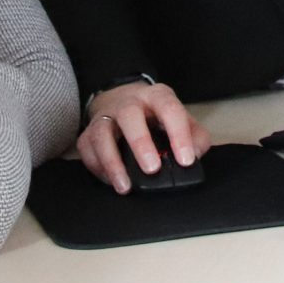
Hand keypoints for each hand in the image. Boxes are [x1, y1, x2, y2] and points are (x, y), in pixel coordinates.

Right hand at [76, 81, 207, 193]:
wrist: (121, 99)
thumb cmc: (155, 116)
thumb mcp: (181, 120)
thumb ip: (196, 137)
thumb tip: (196, 155)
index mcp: (156, 97)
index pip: (169, 108)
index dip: (178, 134)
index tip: (185, 160)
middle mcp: (128, 103)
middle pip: (130, 116)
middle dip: (140, 143)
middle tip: (152, 169)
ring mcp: (105, 116)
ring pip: (102, 133)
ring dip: (112, 161)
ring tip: (125, 186)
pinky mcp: (88, 131)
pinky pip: (87, 149)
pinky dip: (98, 167)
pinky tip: (112, 180)